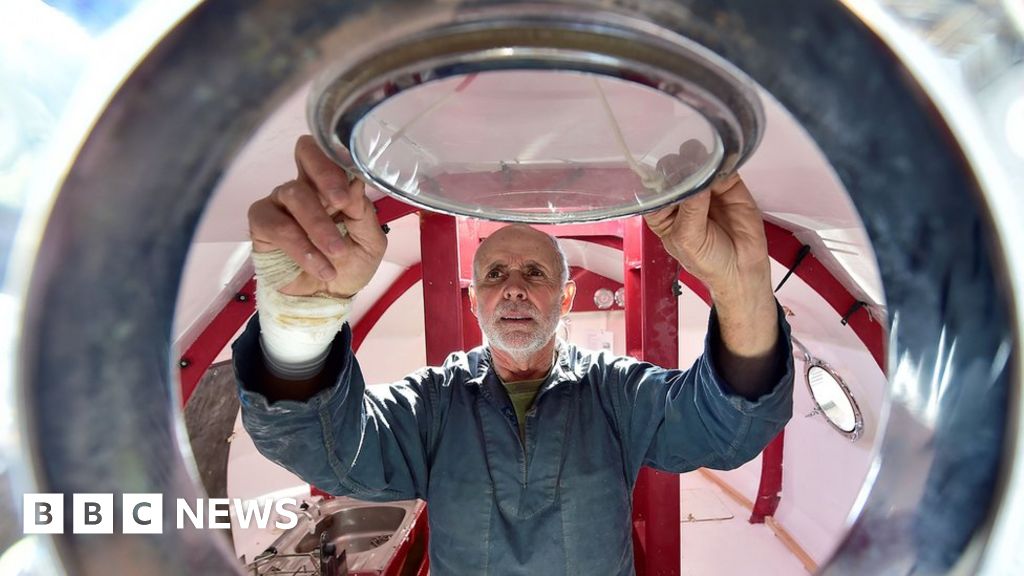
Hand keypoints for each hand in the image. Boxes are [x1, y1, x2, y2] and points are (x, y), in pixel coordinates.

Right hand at [248, 135, 386, 297]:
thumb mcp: (370, 243)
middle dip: (325, 174)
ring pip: (295, 194)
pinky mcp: (262, 223)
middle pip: (306, 152)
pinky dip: (302, 247)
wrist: (327, 299)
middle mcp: (306, 185)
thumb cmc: (349, 266)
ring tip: (337, 253)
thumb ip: (363, 214)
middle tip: (340, 202)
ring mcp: (281, 202)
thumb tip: (354, 184)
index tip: (352, 189)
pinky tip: (320, 265)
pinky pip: (278, 226)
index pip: (330, 152)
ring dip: (319, 226)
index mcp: (333, 185)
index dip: (339, 163)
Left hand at [643, 172, 771, 303]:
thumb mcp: (689, 240)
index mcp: (663, 213)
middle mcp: (681, 199)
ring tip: (699, 162)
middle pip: (673, 172)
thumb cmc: (708, 262)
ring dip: (695, 157)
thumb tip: (696, 182)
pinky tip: (716, 163)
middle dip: (676, 166)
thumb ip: (690, 210)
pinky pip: (721, 166)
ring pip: (696, 164)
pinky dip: (718, 161)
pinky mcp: (727, 184)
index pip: (653, 190)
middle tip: (683, 168)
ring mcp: (704, 189)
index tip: (661, 176)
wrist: (743, 270)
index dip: (656, 180)